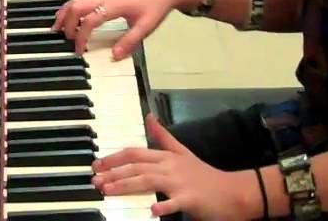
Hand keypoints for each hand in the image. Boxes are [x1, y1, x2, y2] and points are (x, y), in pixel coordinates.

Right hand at [50, 0, 187, 57]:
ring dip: (65, 14)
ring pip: (77, 0)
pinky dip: (71, 8)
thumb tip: (113, 56)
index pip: (90, 20)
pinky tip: (68, 17)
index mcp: (114, 6)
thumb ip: (130, 42)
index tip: (79, 52)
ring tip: (57, 28)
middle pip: (77, 6)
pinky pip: (82, 0)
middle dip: (67, 23)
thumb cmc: (156, 7)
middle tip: (65, 40)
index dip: (81, 36)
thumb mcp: (146, 27)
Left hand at [93, 114, 256, 219]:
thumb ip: (164, 137)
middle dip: (113, 173)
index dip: (114, 157)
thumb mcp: (182, 152)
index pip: (135, 153)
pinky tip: (152, 210)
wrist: (232, 192)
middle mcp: (170, 167)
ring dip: (126, 185)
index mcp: (166, 157)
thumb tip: (149, 116)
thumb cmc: (204, 175)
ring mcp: (180, 183)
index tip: (97, 164)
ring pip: (148, 181)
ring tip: (108, 191)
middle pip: (137, 167)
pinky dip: (164, 206)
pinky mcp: (191, 199)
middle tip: (95, 181)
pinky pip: (175, 203)